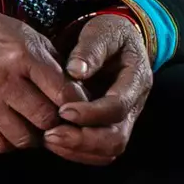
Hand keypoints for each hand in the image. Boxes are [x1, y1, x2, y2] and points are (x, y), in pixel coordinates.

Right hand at [0, 5, 83, 153]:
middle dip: (56, 123)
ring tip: (34, 126)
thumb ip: (53, 65)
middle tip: (57, 120)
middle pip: (45, 119)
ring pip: (23, 138)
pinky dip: (10, 142)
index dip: (76, 106)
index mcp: (22, 56)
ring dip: (34, 136)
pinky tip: (12, 128)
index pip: (63, 93)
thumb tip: (78, 96)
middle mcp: (2, 80)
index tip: (78, 109)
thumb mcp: (28, 37)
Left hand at [44, 13, 154, 165]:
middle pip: (116, 139)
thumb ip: (91, 49)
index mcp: (136, 80)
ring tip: (48, 139)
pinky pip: (98, 151)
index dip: (91, 113)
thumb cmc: (109, 34)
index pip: (118, 107)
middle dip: (83, 140)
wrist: (115, 40)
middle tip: (50, 135)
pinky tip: (53, 142)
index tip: (63, 111)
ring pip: (107, 151)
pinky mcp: (108, 126)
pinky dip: (76, 152)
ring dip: (77, 150)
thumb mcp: (102, 31)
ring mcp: (122, 119)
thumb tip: (76, 71)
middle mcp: (133, 105)